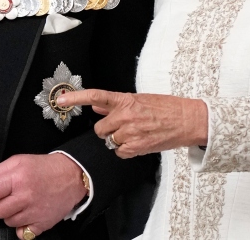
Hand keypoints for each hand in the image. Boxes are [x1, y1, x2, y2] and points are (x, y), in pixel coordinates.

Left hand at [0, 153, 86, 237]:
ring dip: (10, 215)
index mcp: (17, 178)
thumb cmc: (45, 168)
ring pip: (8, 222)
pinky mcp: (42, 224)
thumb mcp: (19, 161)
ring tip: (20, 204)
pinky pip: (22, 233)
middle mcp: (25, 196)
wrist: (72, 176)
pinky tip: (27, 215)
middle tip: (6, 198)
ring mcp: (34, 212)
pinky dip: (21, 227)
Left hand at [55, 89, 207, 158]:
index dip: (76, 98)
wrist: (188, 120)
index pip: (95, 97)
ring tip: (135, 133)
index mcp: (126, 100)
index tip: (62, 100)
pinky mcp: (136, 147)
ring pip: (110, 141)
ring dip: (118, 139)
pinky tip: (138, 142)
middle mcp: (125, 116)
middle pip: (99, 128)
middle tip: (122, 126)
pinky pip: (120, 152)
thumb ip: (116, 103)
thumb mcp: (140, 99)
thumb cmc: (167, 107)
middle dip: (107, 129)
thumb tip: (97, 104)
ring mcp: (130, 133)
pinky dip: (125, 149)